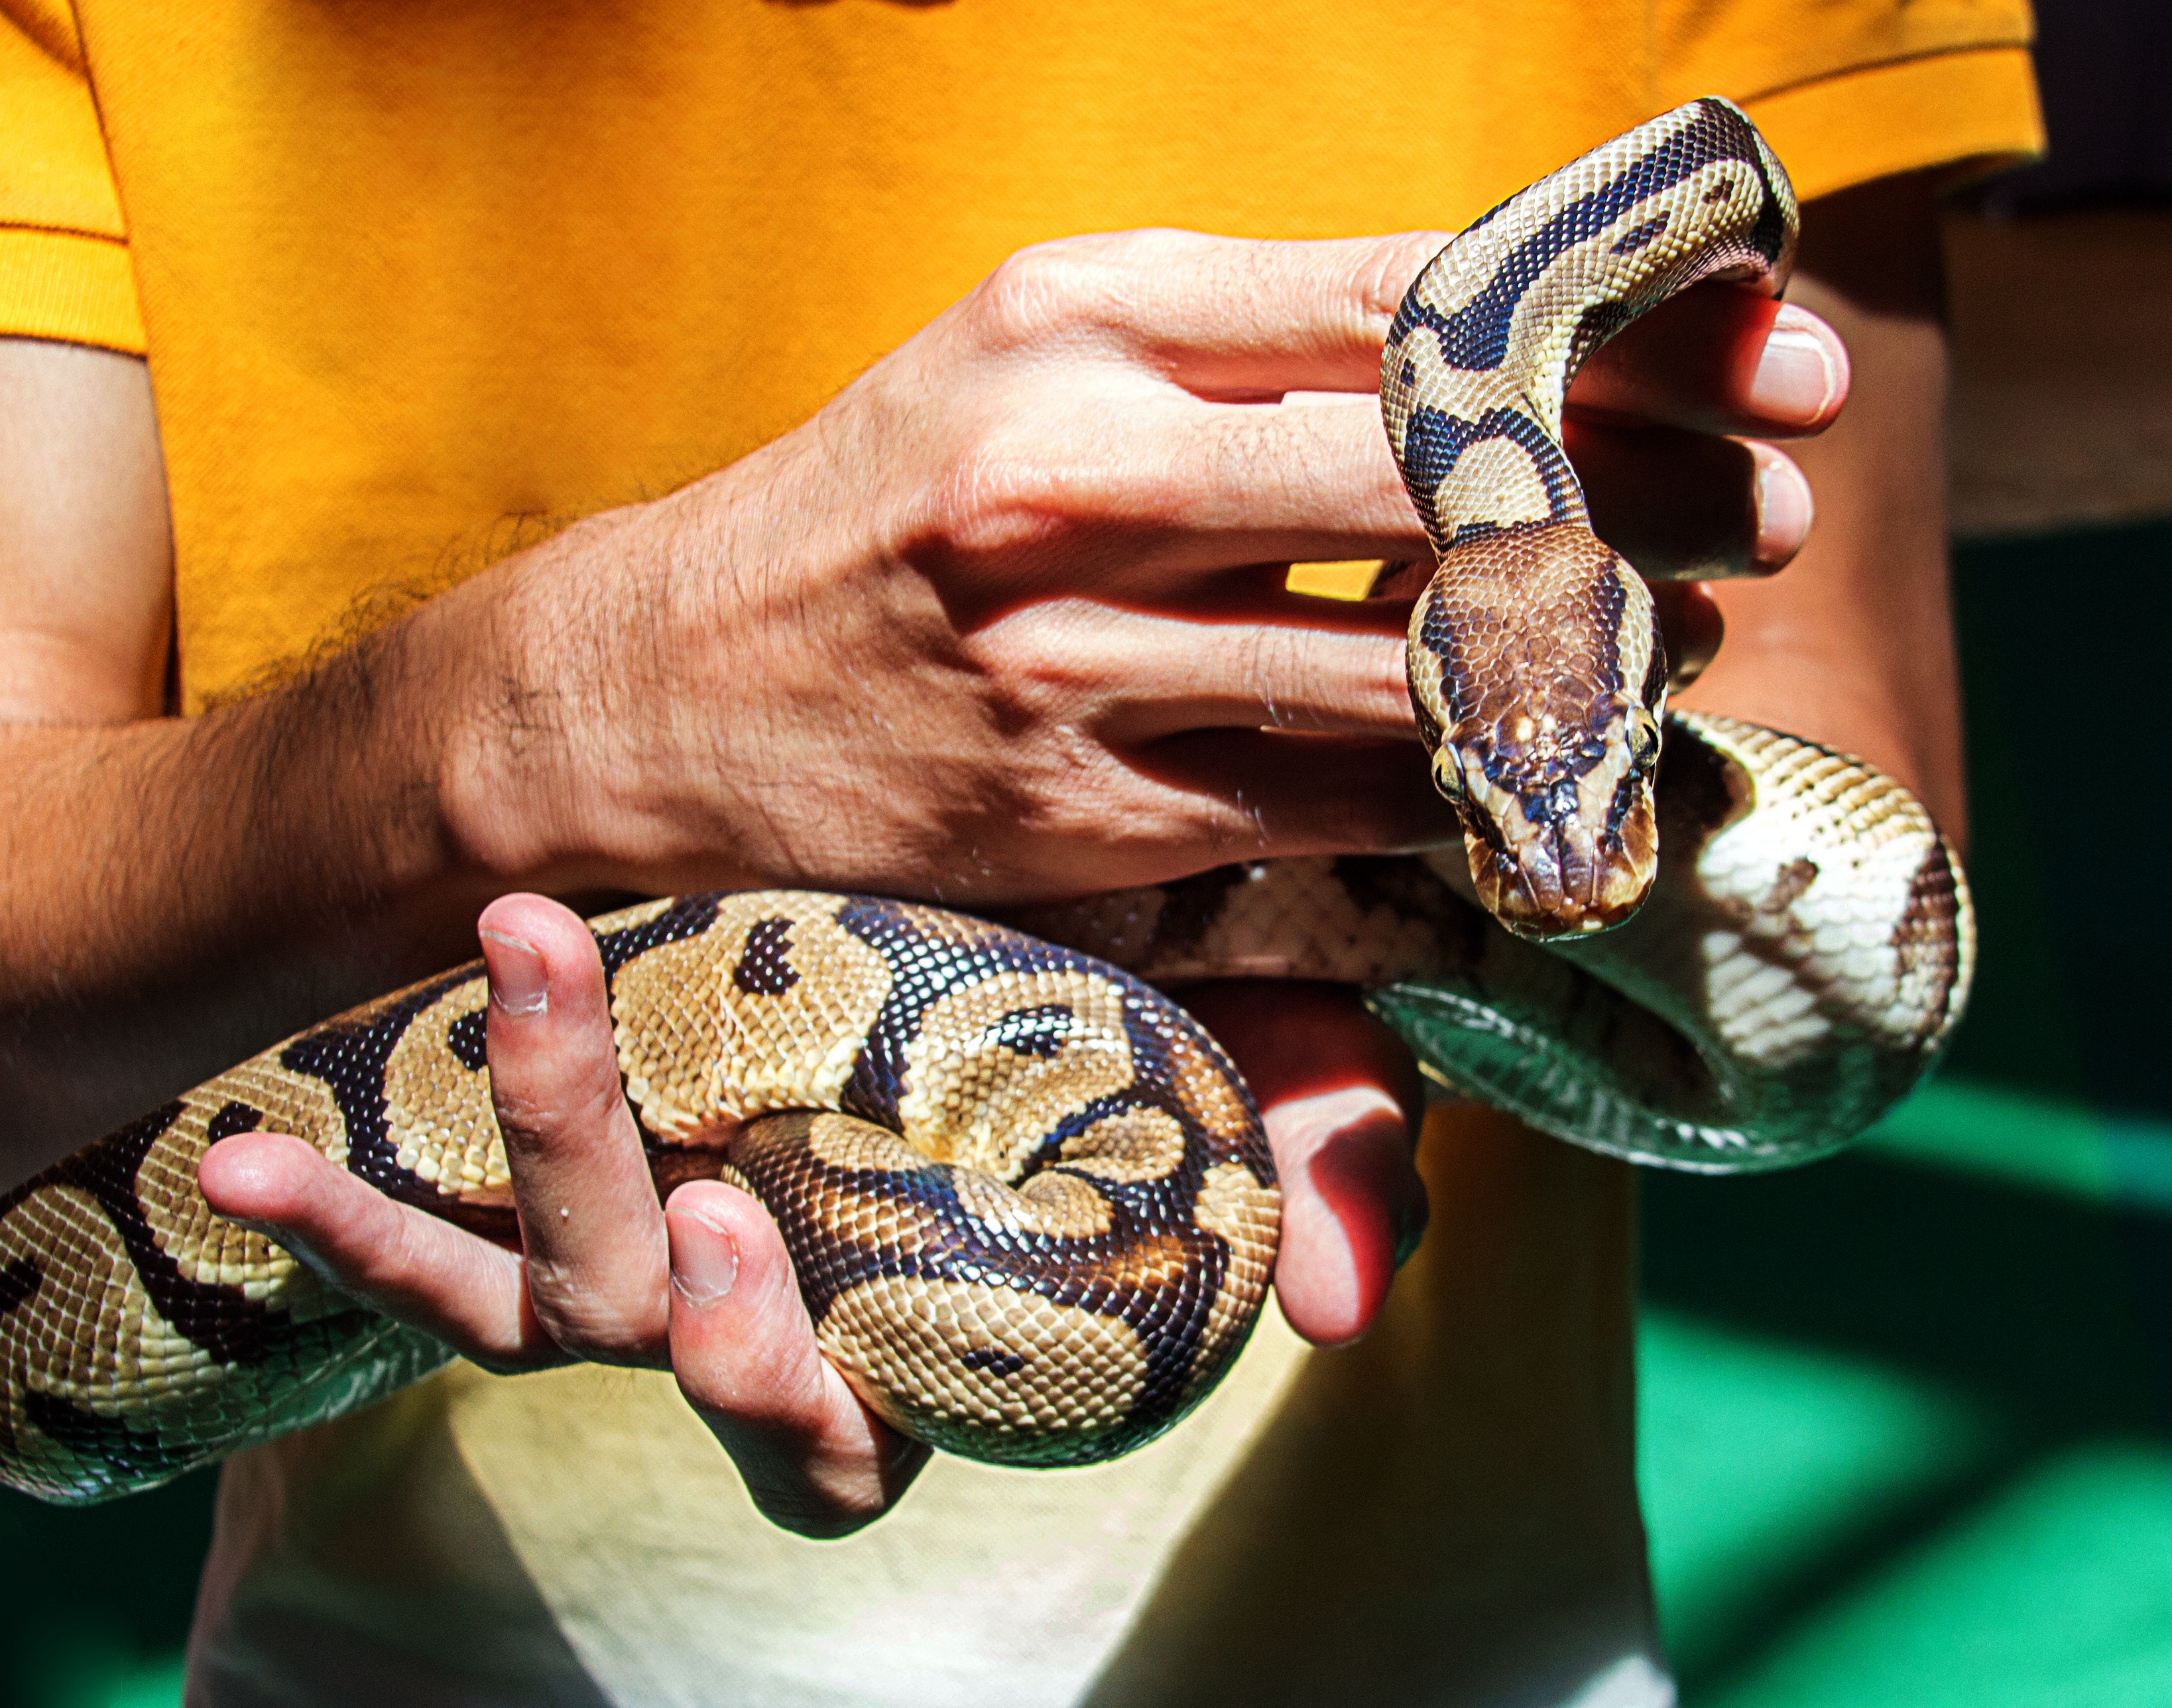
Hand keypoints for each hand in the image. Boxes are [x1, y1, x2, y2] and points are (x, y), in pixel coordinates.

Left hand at [198, 895, 1432, 1534]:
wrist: (887, 952)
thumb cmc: (1050, 1031)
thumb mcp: (1183, 1072)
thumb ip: (1296, 1150)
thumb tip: (1360, 1303)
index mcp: (908, 1329)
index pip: (874, 1431)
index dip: (832, 1396)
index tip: (782, 1248)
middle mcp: (759, 1327)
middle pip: (708, 1367)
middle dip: (698, 1304)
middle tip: (709, 1200)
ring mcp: (630, 1281)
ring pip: (560, 1288)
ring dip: (543, 1132)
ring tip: (533, 953)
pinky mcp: (525, 1221)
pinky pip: (422, 1247)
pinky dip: (332, 1218)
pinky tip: (236, 1159)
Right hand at [442, 229, 1847, 908]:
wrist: (669, 687)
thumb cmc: (886, 500)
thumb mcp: (1038, 350)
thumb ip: (1247, 341)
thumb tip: (1492, 361)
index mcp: (1083, 315)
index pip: (1413, 296)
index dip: (1621, 327)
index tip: (1766, 353)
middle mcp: (1077, 470)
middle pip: (1436, 476)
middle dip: (1644, 497)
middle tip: (1766, 514)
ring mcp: (1077, 658)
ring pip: (1402, 666)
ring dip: (1571, 664)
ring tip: (1665, 649)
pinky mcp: (1082, 819)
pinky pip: (1329, 810)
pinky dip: (1452, 795)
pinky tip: (1525, 771)